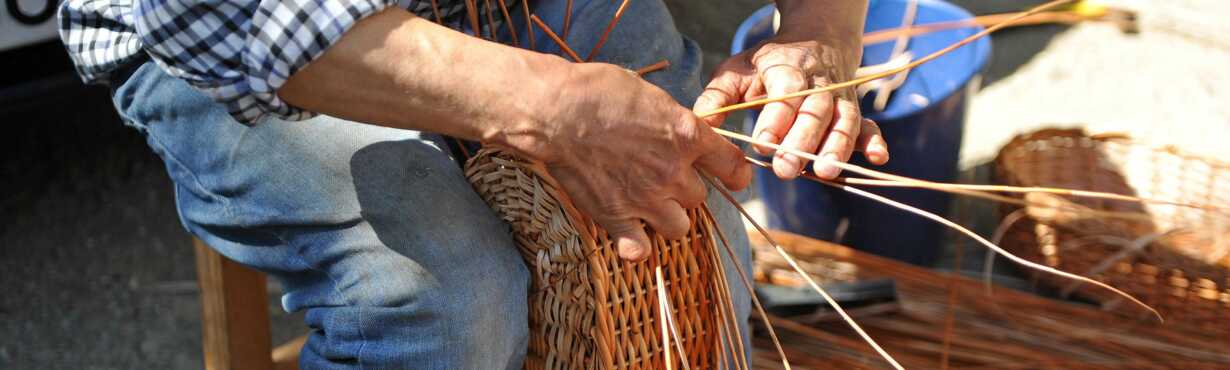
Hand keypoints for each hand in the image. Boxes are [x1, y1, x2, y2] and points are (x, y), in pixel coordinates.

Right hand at [503, 63, 751, 260]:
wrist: (556, 112)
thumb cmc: (597, 92)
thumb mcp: (648, 95)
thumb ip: (671, 121)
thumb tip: (678, 131)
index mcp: (687, 135)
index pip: (732, 164)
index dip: (735, 174)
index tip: (733, 178)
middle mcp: (673, 171)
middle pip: (699, 198)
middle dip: (683, 190)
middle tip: (660, 178)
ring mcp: (646, 198)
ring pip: (679, 228)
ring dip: (666, 218)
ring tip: (646, 206)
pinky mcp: (617, 217)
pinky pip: (639, 250)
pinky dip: (636, 246)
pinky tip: (628, 234)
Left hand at [693, 25, 888, 179]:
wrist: (815, 39)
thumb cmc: (766, 64)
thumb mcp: (737, 70)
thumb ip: (718, 97)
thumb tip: (703, 124)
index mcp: (787, 69)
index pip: (785, 94)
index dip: (776, 119)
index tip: (762, 145)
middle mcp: (818, 84)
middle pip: (814, 112)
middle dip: (802, 142)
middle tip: (785, 169)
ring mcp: (839, 98)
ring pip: (843, 121)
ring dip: (837, 147)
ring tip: (825, 172)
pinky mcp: (853, 111)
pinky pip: (868, 125)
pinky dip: (875, 141)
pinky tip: (878, 158)